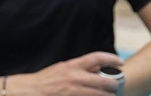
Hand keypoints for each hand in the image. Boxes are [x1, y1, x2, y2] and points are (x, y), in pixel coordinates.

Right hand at [10, 52, 124, 95]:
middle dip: (113, 85)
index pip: (97, 58)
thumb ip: (81, 67)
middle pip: (103, 81)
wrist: (29, 92)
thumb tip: (98, 66)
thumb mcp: (63, 68)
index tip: (120, 62)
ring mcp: (74, 92)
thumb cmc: (46, 80)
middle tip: (116, 87)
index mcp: (73, 66)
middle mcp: (75, 78)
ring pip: (99, 95)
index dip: (111, 59)